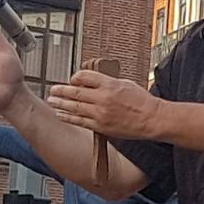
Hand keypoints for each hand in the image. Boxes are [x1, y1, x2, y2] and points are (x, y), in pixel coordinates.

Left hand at [48, 71, 162, 138]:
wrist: (152, 119)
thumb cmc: (142, 101)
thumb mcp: (125, 84)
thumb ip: (107, 83)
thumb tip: (92, 83)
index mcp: (109, 84)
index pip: (85, 77)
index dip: (75, 77)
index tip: (72, 79)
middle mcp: (103, 98)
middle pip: (75, 92)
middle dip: (61, 90)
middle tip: (53, 89)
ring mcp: (100, 113)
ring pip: (74, 107)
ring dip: (60, 104)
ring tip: (51, 101)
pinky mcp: (100, 126)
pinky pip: (80, 121)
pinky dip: (68, 117)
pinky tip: (61, 114)